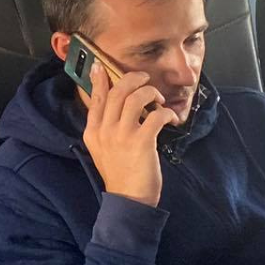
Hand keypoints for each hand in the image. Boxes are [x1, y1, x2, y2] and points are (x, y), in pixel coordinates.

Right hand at [81, 66, 171, 207]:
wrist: (129, 198)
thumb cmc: (119, 173)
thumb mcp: (102, 149)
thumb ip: (105, 129)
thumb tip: (118, 107)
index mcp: (93, 131)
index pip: (96, 99)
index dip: (99, 80)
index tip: (100, 66)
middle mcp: (104, 130)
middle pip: (117, 92)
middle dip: (133, 79)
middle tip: (144, 79)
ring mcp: (122, 135)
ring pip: (136, 98)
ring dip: (151, 93)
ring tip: (159, 100)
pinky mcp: (141, 142)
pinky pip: (155, 116)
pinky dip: (166, 113)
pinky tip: (171, 118)